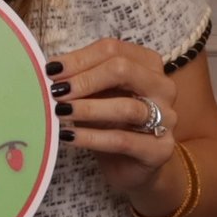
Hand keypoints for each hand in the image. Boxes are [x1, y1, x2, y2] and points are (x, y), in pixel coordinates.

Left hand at [48, 36, 178, 200]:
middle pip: (124, 70)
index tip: (51, 71)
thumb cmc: (110, 123)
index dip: (78, 58)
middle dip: (85, 79)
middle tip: (56, 91)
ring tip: (60, 111)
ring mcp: (167, 118)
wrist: (130, 166)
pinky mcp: (160, 149)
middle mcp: (162, 87)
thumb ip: (79, 79)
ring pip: (127, 107)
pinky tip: (68, 136)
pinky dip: (91, 137)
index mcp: (147, 64)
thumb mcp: (94, 95)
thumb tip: (49, 70)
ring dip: (88, 108)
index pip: (112, 49)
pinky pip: (122, 140)